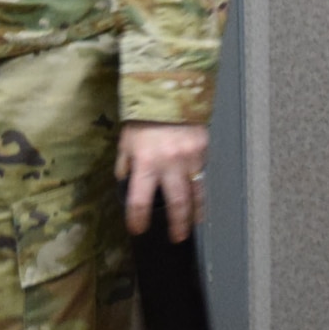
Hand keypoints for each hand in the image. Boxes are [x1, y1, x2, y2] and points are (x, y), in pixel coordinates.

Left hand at [117, 122, 208, 241]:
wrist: (170, 91)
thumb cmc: (144, 117)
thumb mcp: (127, 140)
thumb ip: (126, 163)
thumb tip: (124, 181)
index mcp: (146, 163)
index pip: (139, 201)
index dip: (137, 219)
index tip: (137, 229)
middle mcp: (169, 165)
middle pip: (176, 204)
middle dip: (177, 225)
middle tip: (177, 238)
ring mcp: (190, 159)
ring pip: (196, 193)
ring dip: (195, 212)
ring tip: (194, 224)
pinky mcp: (203, 151)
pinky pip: (202, 174)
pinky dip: (201, 188)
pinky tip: (200, 196)